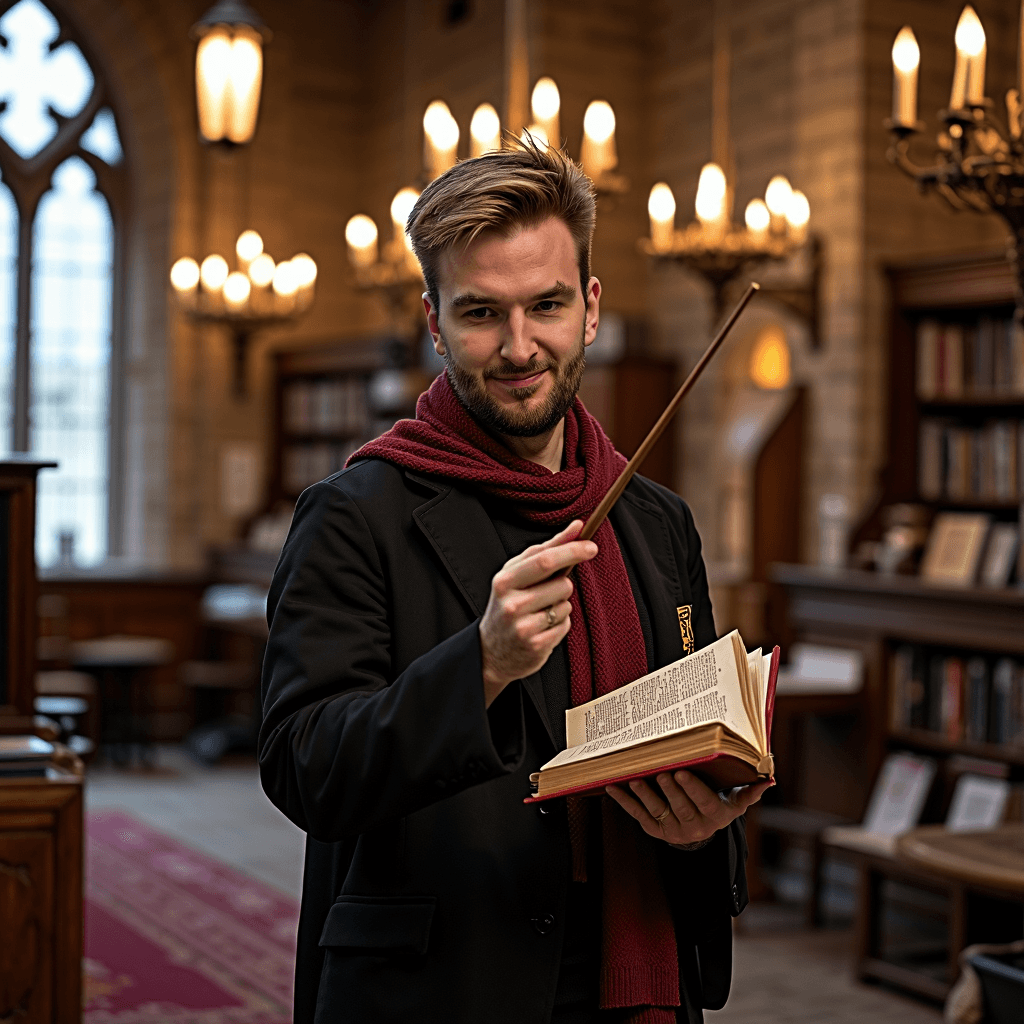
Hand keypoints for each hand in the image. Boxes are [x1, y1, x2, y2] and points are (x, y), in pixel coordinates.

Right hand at [479, 520, 597, 706]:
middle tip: (556, 588)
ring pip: (565, 606)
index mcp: (505, 580)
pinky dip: (559, 624)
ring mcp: (523, 627)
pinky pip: (565, 625)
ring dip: (560, 606)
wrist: (490, 652)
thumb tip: (577, 526)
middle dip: (565, 584)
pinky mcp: (535, 646)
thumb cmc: (509, 603)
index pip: (545, 560)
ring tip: (540, 612)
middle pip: (562, 584)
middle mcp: (512, 603)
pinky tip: (542, 628)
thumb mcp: (518, 574)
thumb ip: (547, 548)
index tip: (592, 546)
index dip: (572, 551)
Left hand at [605, 770, 772, 846]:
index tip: (682, 773)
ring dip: (645, 796)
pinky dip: (625, 802)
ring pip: (657, 811)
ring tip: (635, 780)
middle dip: (670, 790)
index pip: (704, 803)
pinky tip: (612, 788)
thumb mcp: (737, 801)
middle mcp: (694, 827)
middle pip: (680, 807)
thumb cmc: (721, 804)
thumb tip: (770, 780)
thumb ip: (750, 791)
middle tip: (661, 772)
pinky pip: (639, 816)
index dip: (692, 790)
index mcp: (715, 817)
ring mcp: (672, 830)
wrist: (703, 830)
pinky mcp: (655, 830)